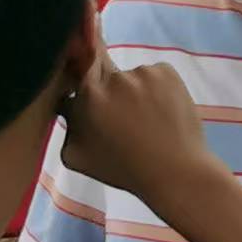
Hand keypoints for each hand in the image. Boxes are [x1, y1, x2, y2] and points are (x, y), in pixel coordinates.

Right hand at [60, 51, 220, 200]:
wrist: (174, 171)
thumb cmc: (122, 168)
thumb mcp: (76, 155)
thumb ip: (66, 123)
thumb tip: (66, 102)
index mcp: (90, 95)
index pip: (77, 70)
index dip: (82, 76)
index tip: (89, 86)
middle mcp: (115, 76)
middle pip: (105, 75)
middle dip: (109, 92)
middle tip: (123, 117)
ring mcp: (144, 71)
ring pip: (132, 77)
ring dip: (134, 93)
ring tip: (146, 121)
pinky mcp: (168, 70)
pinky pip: (155, 76)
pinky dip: (156, 89)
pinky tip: (162, 113)